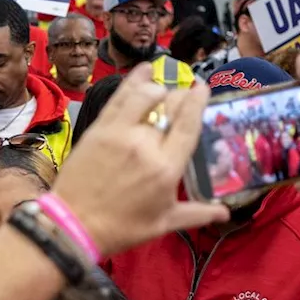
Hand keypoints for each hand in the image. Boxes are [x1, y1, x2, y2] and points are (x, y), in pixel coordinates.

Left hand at [53, 64, 228, 255]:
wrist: (74, 225)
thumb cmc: (122, 228)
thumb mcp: (163, 224)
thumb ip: (197, 213)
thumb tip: (225, 214)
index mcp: (167, 168)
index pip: (189, 123)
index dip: (198, 100)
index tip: (202, 88)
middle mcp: (147, 145)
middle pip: (170, 107)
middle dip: (180, 96)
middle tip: (182, 95)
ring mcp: (120, 133)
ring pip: (145, 96)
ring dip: (158, 88)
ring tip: (161, 89)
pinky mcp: (99, 129)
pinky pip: (119, 98)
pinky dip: (133, 81)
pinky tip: (143, 71)